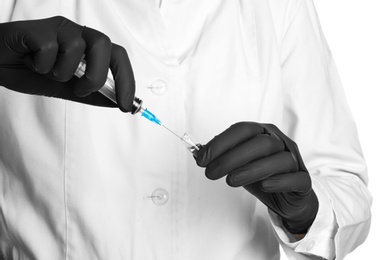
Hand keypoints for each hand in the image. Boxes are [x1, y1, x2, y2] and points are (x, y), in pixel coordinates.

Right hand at [0, 16, 134, 111]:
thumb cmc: (34, 73)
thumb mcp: (69, 89)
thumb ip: (93, 94)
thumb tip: (119, 101)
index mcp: (89, 47)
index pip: (118, 56)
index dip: (126, 80)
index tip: (127, 105)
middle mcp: (77, 34)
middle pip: (104, 45)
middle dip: (96, 75)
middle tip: (79, 90)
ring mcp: (58, 29)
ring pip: (76, 48)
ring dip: (63, 72)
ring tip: (47, 72)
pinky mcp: (37, 29)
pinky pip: (48, 50)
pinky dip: (40, 66)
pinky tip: (31, 63)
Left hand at [195, 122, 318, 233]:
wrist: (289, 196)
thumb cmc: (262, 175)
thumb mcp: (239, 164)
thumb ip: (222, 156)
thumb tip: (198, 153)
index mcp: (264, 132)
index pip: (242, 129)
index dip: (220, 142)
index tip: (202, 158)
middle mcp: (280, 142)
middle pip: (259, 143)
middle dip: (231, 157)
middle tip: (210, 173)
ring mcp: (295, 161)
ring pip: (278, 159)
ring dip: (251, 169)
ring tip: (230, 181)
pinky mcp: (303, 181)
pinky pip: (296, 178)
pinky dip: (279, 181)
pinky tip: (263, 186)